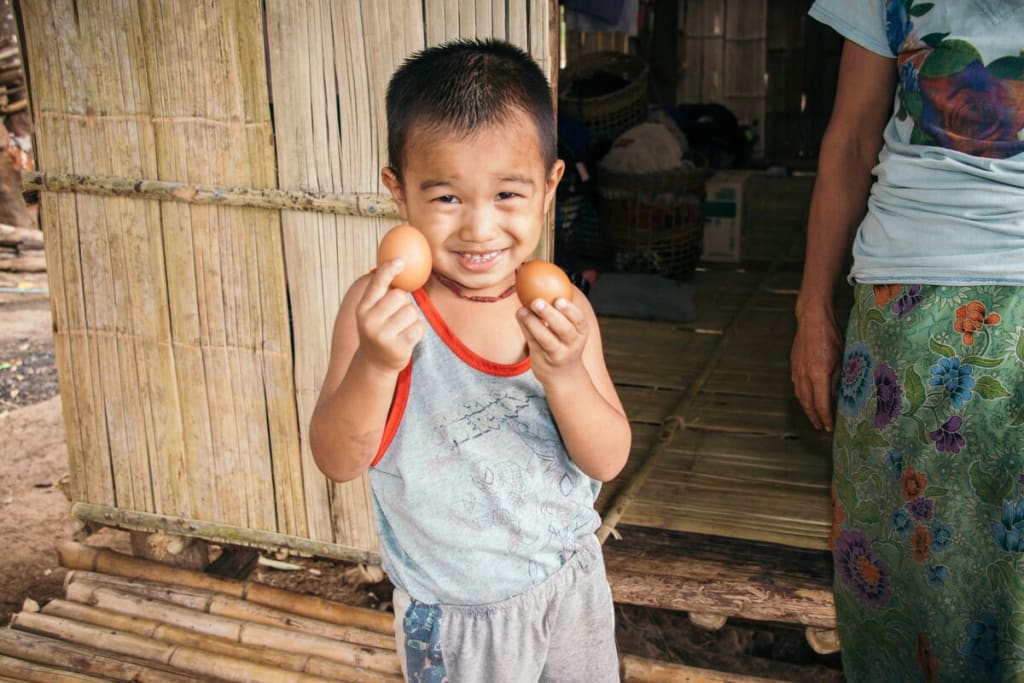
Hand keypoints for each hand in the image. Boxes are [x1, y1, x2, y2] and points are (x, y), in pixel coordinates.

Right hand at [355, 258, 425, 371]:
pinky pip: (419, 327)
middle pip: (400, 296)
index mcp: (363, 308)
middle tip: (396, 315)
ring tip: (401, 328)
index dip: (389, 270)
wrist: (375, 362)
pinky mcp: (398, 347)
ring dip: (412, 318)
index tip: (401, 261)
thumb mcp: (372, 311)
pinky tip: (407, 337)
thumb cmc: (379, 330)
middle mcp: (370, 320)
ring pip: (412, 312)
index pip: (377, 284)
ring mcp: (383, 335)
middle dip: (404, 303)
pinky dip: (418, 331)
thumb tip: (399, 264)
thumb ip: (381, 292)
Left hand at [516, 296, 587, 385]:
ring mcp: (557, 354)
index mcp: (581, 332)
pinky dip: (526, 328)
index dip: (570, 310)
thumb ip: (561, 311)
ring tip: (523, 309)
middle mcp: (572, 344)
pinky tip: (520, 315)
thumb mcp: (571, 330)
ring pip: (546, 339)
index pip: (579, 320)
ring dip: (533, 323)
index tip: (559, 299)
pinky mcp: (542, 359)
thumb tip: (546, 281)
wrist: (563, 376)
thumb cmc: (565, 343)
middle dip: (550, 315)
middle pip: (564, 330)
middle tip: (537, 301)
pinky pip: (533, 342)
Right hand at [791, 308, 842, 430]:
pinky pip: (796, 385)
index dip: (825, 418)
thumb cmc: (830, 336)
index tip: (829, 427)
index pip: (821, 404)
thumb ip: (836, 378)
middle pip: (807, 403)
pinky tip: (806, 397)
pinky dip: (801, 395)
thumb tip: (835, 393)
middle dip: (814, 417)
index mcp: (818, 375)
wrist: (812, 319)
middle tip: (820, 427)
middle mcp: (805, 376)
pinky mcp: (793, 365)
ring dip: (806, 408)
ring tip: (813, 416)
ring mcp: (797, 371)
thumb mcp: (840, 358)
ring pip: (800, 395)